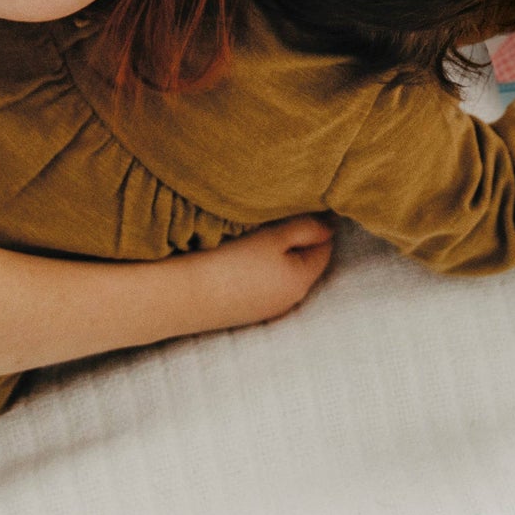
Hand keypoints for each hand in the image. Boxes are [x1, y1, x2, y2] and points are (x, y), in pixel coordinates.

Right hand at [193, 215, 334, 330]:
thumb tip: (330, 227)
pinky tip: (239, 257)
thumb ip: (306, 228)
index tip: (303, 202)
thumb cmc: (232, 261)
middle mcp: (290, 299)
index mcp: (302, 280)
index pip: (324, 246)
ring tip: (256, 233)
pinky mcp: (244, 312)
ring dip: (276, 255)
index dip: (317, 222)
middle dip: (297, 239)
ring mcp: (266, 309)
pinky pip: (261, 284)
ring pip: (281, 273)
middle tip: (278, 213)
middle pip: (303, 261)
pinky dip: (258, 270)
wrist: (184, 296)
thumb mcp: (274, 236)